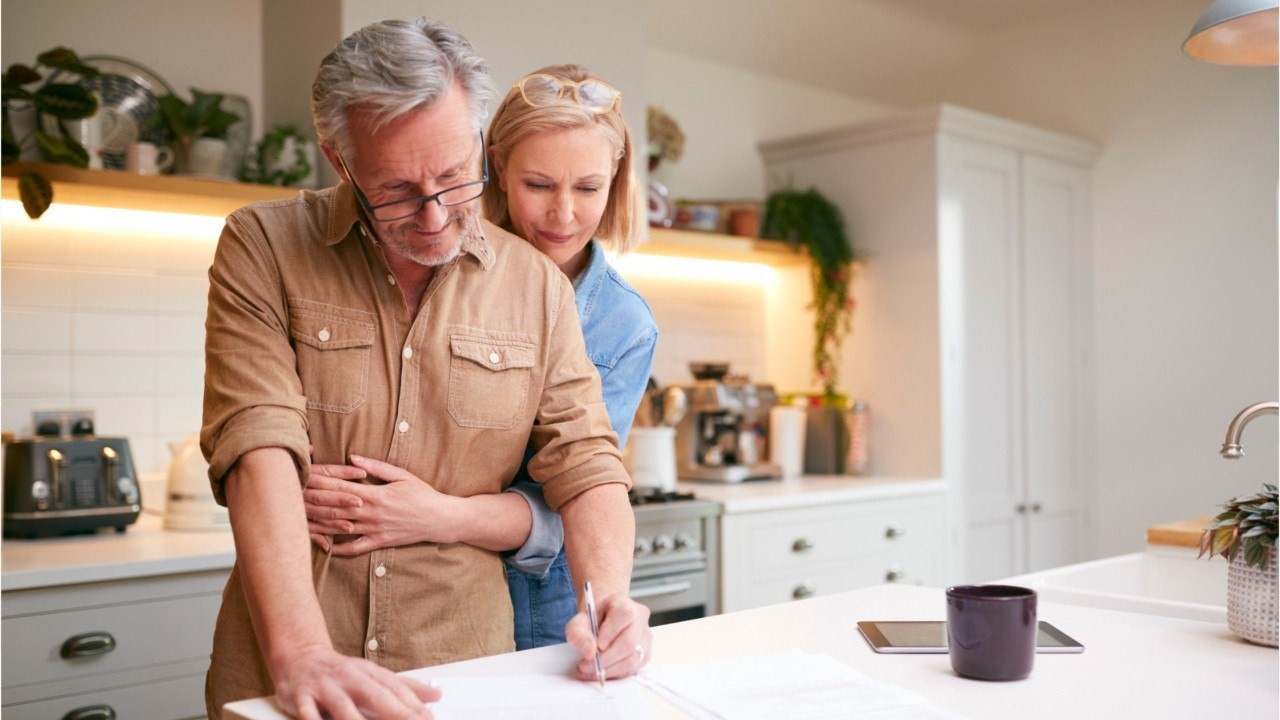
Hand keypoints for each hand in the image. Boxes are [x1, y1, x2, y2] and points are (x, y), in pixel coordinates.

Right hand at [272, 644, 439, 719]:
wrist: (300, 656)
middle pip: (375, 696)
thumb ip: (404, 687)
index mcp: (369, 673)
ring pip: (342, 707)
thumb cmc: (342, 672)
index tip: (429, 719)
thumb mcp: (373, 674)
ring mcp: (325, 687)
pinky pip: (307, 712)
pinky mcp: (301, 696)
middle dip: (396, 712)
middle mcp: (349, 678)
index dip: (413, 704)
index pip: (395, 689)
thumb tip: (436, 695)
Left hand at [303, 455, 462, 554]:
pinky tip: (325, 547)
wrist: (439, 519)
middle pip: (334, 507)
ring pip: (340, 528)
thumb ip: (376, 466)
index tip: (303, 475)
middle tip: (291, 497)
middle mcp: (370, 513)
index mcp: (375, 494)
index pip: (340, 486)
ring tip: (298, 522)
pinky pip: (355, 548)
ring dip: (319, 525)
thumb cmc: (422, 494)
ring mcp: (373, 529)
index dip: (320, 481)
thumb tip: (353, 456)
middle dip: (312, 501)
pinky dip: (339, 549)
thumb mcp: (402, 475)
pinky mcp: (379, 542)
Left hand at [565, 593, 652, 680]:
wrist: (604, 622)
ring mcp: (645, 638)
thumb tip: (589, 652)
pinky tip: (602, 671)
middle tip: (587, 665)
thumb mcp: (579, 622)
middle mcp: (640, 620)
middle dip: (606, 659)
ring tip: (591, 671)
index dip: (610, 632)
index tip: (596, 646)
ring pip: (632, 659)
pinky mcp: (645, 654)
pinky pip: (633, 669)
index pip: (624, 615)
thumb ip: (579, 634)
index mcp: (625, 605)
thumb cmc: (593, 620)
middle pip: (629, 642)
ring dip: (609, 670)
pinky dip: (615, 674)